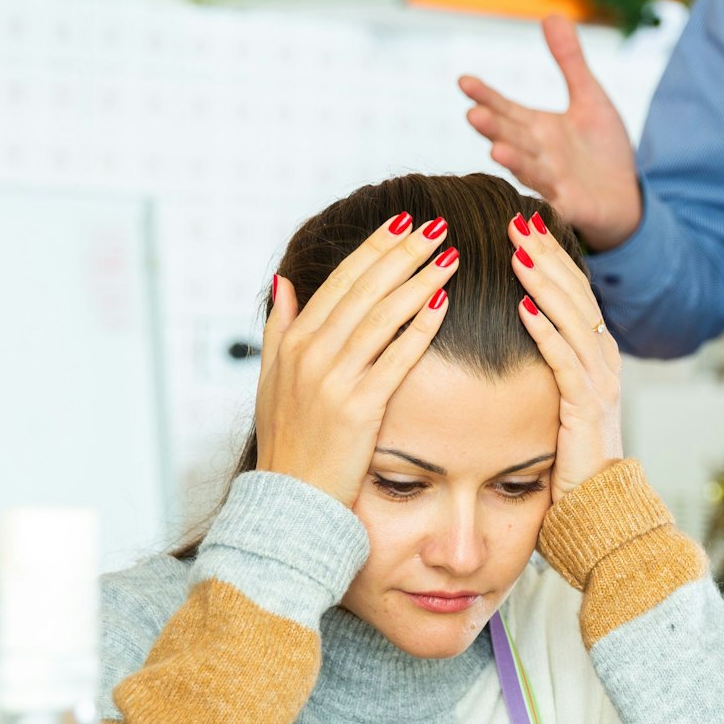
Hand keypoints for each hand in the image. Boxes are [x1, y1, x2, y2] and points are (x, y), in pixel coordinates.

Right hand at [255, 214, 459, 506]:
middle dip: (403, 252)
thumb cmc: (289, 440)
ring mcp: (333, 380)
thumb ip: (280, 327)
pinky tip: (443, 303)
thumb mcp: (272, 379)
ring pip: (382, 317)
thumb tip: (284, 281)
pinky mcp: (358, 409)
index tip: (405, 221)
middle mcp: (310, 354)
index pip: (342, 280)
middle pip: (365, 289)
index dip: (375, 247)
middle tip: (437, 224)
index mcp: (294, 342)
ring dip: (418, 281)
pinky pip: (395, 359)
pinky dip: (419, 328)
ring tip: (450, 255)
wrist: (289, 503)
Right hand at [460, 15, 641, 251]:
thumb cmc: (602, 149)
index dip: (486, 97)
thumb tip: (551, 14)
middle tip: (472, 114)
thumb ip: (569, 61)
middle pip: (511, 137)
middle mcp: (538, 154)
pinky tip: (535, 202)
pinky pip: (555, 205)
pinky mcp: (571, 207)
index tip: (464, 81)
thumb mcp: (589, 98)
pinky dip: (545, 203)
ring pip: (529, 170)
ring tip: (497, 150)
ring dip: (514, 161)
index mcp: (537, 128)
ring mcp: (552, 182)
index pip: (506, 109)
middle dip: (493, 127)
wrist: (626, 196)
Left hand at [508, 211, 624, 501]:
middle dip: (547, 255)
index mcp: (596, 358)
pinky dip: (545, 331)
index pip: (575, 294)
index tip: (523, 227)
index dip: (551, 257)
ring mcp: (600, 385)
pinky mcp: (587, 410)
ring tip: (519, 251)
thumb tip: (513, 335)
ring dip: (545, 283)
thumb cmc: (568, 465)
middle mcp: (603, 364)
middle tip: (517, 221)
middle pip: (577, 295)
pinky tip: (523, 306)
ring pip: (574, 320)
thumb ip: (545, 369)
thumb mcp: (556, 405)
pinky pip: (566, 361)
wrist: (599, 515)